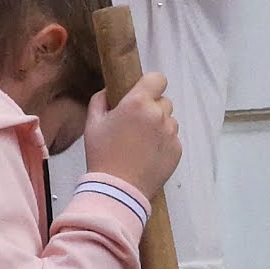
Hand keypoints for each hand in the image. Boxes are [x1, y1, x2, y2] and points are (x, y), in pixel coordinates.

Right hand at [82, 71, 180, 197]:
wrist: (118, 189)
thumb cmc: (103, 156)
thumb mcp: (93, 124)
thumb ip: (101, 100)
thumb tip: (110, 91)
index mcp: (138, 103)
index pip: (157, 79)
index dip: (150, 85)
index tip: (143, 94)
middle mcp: (158, 115)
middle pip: (163, 101)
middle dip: (152, 109)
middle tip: (136, 125)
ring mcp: (170, 133)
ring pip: (169, 121)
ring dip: (159, 126)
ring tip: (141, 143)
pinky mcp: (177, 150)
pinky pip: (173, 139)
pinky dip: (163, 144)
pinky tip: (148, 155)